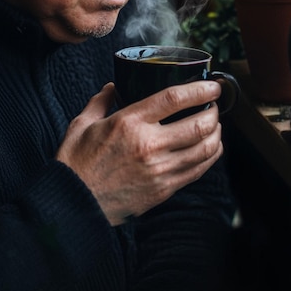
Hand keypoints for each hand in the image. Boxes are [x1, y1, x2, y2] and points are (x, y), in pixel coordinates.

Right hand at [55, 81, 222, 225]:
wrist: (74, 204)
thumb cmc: (76, 162)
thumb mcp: (82, 123)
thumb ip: (100, 101)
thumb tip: (113, 86)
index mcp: (129, 122)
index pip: (174, 99)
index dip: (199, 89)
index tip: (212, 85)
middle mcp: (149, 145)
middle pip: (198, 124)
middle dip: (214, 111)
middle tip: (214, 105)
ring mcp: (160, 170)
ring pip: (205, 149)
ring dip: (216, 133)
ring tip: (214, 125)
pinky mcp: (164, 189)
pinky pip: (198, 170)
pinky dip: (210, 156)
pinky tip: (210, 147)